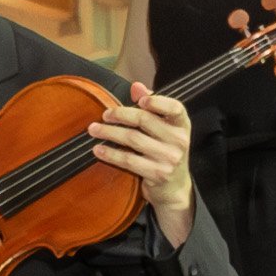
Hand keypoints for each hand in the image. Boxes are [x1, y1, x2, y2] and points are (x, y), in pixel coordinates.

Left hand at [90, 78, 197, 238]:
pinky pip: (128, 160)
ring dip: (109, 132)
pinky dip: (110, 154)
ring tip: (94, 130)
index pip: (175, 108)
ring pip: (133, 138)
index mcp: (182, 125)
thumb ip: (152, 106)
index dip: (157, 101)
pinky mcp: (157, 174)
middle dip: (120, 115)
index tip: (139, 100)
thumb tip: (137, 86)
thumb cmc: (165, 152)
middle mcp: (179, 140)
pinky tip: (98, 150)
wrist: (174, 188)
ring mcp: (169, 158)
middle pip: (145, 120)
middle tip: (104, 115)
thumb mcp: (165, 129)